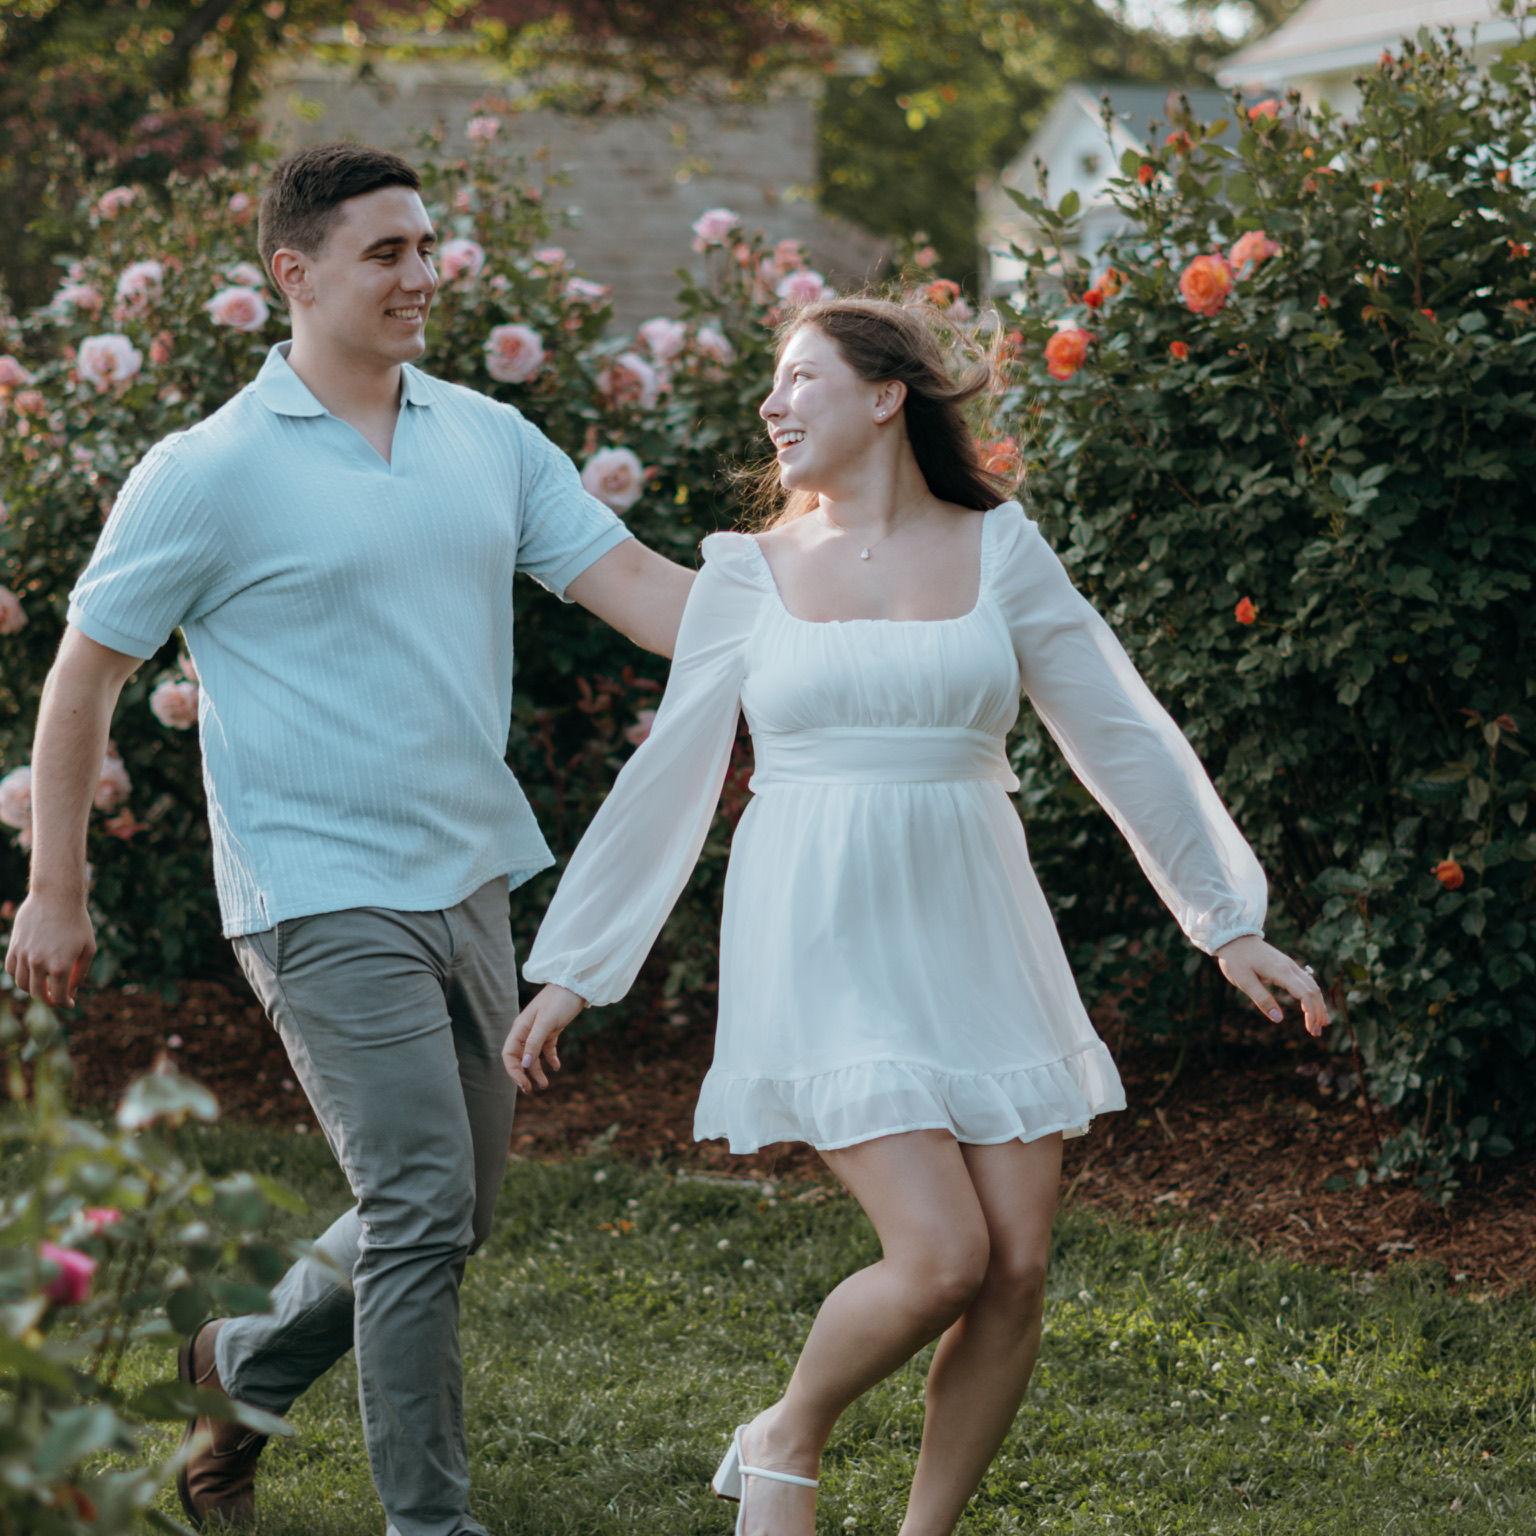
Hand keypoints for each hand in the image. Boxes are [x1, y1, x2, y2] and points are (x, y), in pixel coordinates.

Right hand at [4, 892, 96, 1007]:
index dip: (65, 1003)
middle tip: (56, 997)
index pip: (58, 997)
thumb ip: (79, 973)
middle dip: (49, 999)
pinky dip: (19, 975)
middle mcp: (38, 963)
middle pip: (38, 994)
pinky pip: (11, 969)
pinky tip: (30, 973)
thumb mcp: (88, 948)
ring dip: (33, 988)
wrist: (57, 897)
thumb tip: (71, 992)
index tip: (70, 1004)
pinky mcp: (14, 946)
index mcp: (60, 966)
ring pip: (22, 984)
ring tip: (44, 984)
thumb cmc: (78, 922)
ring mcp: (24, 955)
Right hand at [501, 984, 586, 1091]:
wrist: (576, 985)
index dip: (514, 1072)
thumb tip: (523, 1064)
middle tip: (532, 1090)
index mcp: (520, 1028)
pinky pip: (547, 1049)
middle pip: (520, 1058)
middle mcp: (526, 1031)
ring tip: (545, 1085)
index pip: (509, 1055)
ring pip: (533, 1056)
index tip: (524, 1085)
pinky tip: (557, 1067)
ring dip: (537, 1071)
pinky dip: (551, 1059)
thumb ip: (534, 1043)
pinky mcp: (551, 1031)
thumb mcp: (546, 1022)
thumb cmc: (559, 1000)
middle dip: (523, 1075)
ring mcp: (538, 1031)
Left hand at [1215, 934, 1329, 1037]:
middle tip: (1316, 1033)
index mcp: (1280, 971)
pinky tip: (1313, 1007)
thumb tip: (1279, 1019)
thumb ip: (1262, 999)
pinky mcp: (1287, 966)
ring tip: (1320, 1024)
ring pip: (1313, 986)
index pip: (1305, 994)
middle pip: (1313, 991)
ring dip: (1318, 1005)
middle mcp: (1290, 967)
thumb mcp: (1244, 981)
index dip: (1311, 1013)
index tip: (1310, 1029)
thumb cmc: (1236, 959)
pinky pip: (1307, 982)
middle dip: (1318, 1013)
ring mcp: (1290, 965)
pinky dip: (1313, 996)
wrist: (1234, 937)